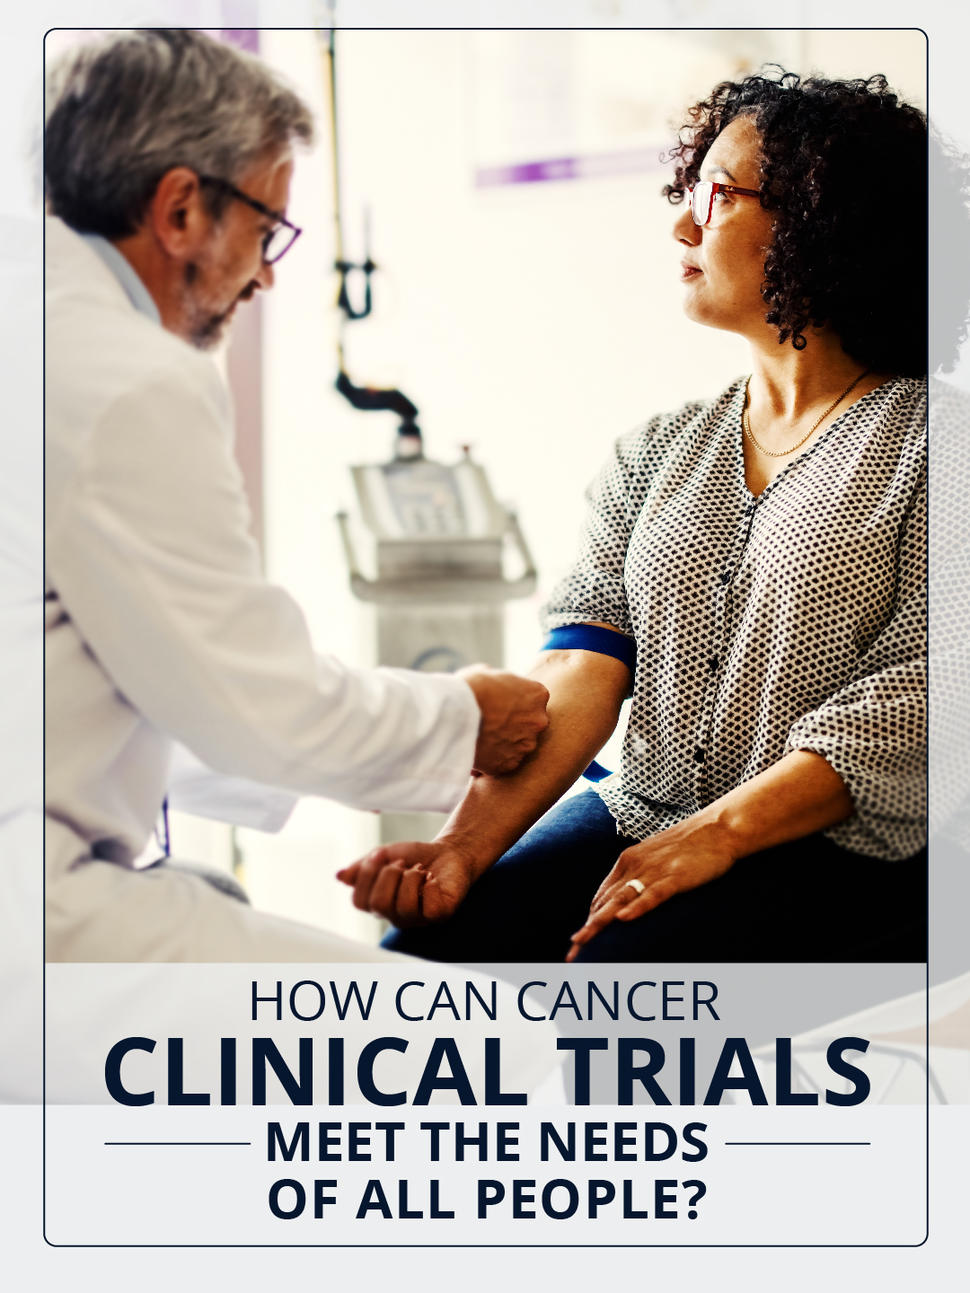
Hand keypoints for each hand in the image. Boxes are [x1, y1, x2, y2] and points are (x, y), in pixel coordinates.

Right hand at [336, 838, 478, 926]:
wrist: (449, 850)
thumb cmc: (415, 856)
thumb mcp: (384, 855)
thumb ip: (362, 867)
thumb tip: (339, 876)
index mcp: (379, 905)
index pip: (359, 901)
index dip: (367, 874)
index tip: (382, 855)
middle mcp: (396, 917)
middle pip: (379, 904)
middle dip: (390, 874)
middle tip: (404, 864)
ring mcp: (418, 919)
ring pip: (404, 906)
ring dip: (412, 877)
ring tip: (421, 871)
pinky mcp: (440, 915)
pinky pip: (429, 908)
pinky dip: (431, 886)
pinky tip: (434, 880)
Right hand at [459, 665, 548, 774]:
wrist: (454, 715)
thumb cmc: (470, 688)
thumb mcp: (487, 672)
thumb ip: (501, 683)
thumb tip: (496, 687)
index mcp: (537, 694)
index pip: (532, 698)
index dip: (514, 701)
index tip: (498, 703)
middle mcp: (539, 721)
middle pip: (529, 724)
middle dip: (513, 724)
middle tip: (490, 721)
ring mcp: (526, 745)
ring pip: (517, 745)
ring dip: (503, 742)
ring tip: (479, 737)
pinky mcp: (510, 765)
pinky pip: (504, 762)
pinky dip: (493, 758)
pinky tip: (476, 750)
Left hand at [565, 817, 738, 960]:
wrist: (719, 827)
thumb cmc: (689, 845)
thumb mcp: (655, 857)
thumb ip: (637, 876)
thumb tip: (624, 901)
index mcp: (627, 861)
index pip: (601, 897)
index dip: (589, 921)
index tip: (578, 944)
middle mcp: (635, 865)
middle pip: (605, 902)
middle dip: (588, 930)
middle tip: (571, 954)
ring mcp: (654, 871)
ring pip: (621, 900)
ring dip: (600, 923)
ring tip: (583, 941)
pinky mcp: (675, 876)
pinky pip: (653, 895)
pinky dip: (637, 907)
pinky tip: (623, 919)